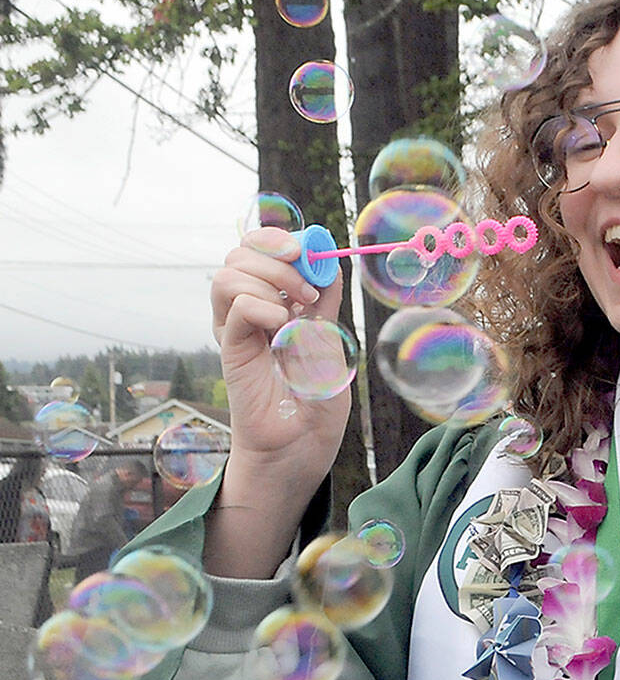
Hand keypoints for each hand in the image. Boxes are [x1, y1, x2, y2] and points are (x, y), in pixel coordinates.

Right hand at [210, 227, 351, 488]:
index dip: (278, 239)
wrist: (305, 440)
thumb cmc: (316, 395)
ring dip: (270, 280)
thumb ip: (324, 298)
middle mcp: (248, 310)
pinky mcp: (231, 350)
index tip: (309, 252)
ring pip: (229, 274)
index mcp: (272, 301)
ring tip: (295, 313)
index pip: (257, 248)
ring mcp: (237, 329)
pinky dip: (261, 305)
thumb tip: (327, 258)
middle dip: (277, 256)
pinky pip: (234, 308)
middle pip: (239, 254)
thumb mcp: (329, 334)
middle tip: (308, 290)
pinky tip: (281, 326)